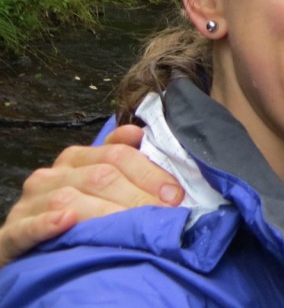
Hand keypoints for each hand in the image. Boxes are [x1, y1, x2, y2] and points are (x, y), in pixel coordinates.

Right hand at [0, 124, 183, 266]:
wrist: (26, 242)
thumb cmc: (73, 211)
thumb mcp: (96, 182)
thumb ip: (119, 160)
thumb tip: (138, 133)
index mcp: (77, 159)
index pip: (117, 156)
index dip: (149, 173)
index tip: (174, 194)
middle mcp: (53, 176)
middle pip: (100, 177)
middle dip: (136, 196)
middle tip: (161, 215)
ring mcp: (31, 203)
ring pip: (70, 200)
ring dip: (104, 213)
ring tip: (129, 224)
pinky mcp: (11, 233)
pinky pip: (26, 227)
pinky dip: (47, 224)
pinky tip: (66, 221)